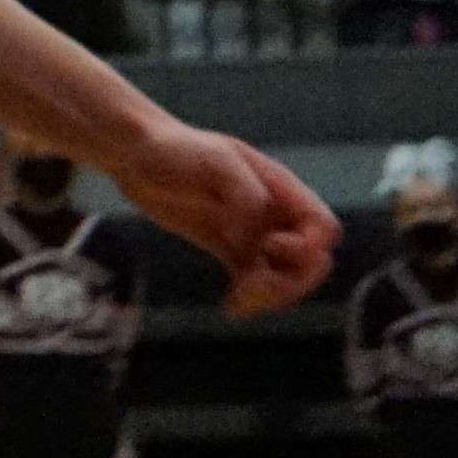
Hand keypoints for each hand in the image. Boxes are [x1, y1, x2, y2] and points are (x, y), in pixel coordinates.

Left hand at [115, 119, 337, 314]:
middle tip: (251, 286)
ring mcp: (254, 234)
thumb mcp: (215, 160)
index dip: (308, 247)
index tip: (268, 245)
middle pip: (312, 262)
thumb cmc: (174, 149)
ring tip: (237, 300)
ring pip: (286, 278)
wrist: (134, 156)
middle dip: (291, 282)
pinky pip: (256, 284)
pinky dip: (251, 300)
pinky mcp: (231, 251)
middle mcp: (274, 214)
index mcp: (279, 188)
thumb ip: (247, 196)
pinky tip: (230, 308)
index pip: (323, 228)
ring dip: (271, 296)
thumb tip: (258, 241)